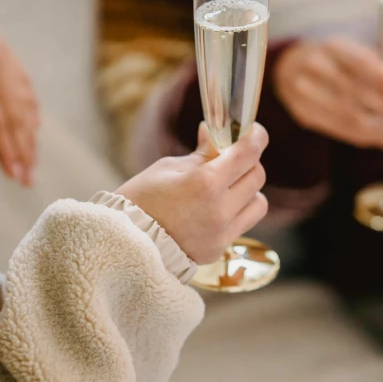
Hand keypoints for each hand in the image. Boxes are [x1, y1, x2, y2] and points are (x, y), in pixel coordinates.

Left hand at [0, 0, 39, 185]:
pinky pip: (24, 83)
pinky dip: (32, 106)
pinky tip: (34, 123)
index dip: (5, 150)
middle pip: (15, 116)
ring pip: (24, 102)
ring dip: (30, 134)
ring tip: (33, 159)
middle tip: (29, 180)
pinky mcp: (4, 50)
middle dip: (24, 150)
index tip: (14, 175)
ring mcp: (3, 57)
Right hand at [115, 123, 268, 264]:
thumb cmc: (140, 199)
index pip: (249, 153)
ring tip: (225, 187)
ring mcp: (222, 233)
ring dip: (248, 190)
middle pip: (257, 176)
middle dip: (248, 162)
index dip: (256, 137)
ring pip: (258, 203)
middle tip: (231, 158)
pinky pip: (243, 224)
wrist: (123, 245)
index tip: (253, 131)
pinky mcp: (219, 249)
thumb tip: (215, 133)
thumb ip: (202, 153)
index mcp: (206, 183)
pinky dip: (237, 212)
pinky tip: (215, 208)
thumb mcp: (169, 167)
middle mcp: (220, 209)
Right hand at [274, 38, 382, 150]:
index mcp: (331, 48)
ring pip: (347, 116)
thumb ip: (378, 64)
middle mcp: (314, 68)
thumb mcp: (352, 51)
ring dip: (378, 130)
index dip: (381, 76)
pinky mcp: (304, 114)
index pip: (358, 62)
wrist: (290, 68)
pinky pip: (339, 129)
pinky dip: (365, 138)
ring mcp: (304, 93)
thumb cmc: (334, 59)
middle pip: (353, 92)